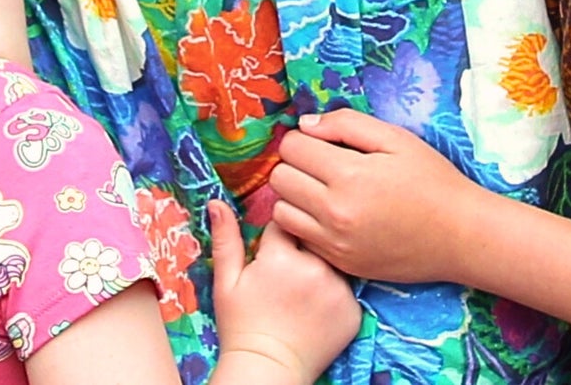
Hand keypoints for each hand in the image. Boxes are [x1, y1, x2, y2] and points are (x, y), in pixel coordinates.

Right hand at [209, 199, 359, 384]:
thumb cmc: (242, 327)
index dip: (277, 236)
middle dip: (302, 248)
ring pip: (331, 261)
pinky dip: (335, 293)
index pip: (285, 221)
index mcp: (281, 257)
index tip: (272, 254)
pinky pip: (347, 288)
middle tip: (288, 277)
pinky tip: (319, 309)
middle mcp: (314, 269)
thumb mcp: (227, 283)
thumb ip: (226, 239)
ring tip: (303, 293)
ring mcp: (338, 291)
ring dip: (321, 268)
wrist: (268, 372)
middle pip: (312, 238)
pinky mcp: (353, 311)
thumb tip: (217, 201)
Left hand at [269, 110, 473, 284]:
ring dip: (294, 195)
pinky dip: (305, 223)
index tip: (321, 141)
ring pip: (281, 212)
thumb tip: (305, 125)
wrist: (458, 235)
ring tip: (321, 189)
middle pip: (280, 179)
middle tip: (320, 163)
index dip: (302, 138)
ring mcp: (336, 244)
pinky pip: (300, 238)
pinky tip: (330, 215)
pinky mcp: (341, 264)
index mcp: (348, 175)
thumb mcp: (394, 137)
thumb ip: (346, 124)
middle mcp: (335, 213)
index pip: (291, 148)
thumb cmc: (430, 179)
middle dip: (295, 164)